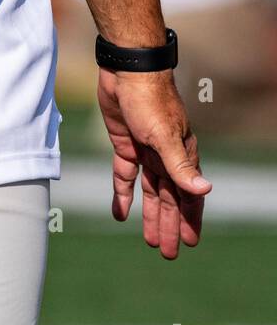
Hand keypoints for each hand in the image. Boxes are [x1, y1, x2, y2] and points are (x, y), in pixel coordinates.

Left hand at [97, 66, 211, 258]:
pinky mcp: (124, 144)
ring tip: (150, 240)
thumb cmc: (150, 101)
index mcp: (181, 156)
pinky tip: (119, 213)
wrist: (126, 71)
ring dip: (150, 214)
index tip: (189, 243)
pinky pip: (124, 175)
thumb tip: (205, 191)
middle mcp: (165, 157)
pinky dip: (122, 194)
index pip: (189, 195)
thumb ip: (181, 167)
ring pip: (150, 191)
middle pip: (169, 198)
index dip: (190, 219)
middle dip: (169, 224)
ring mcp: (145, 151)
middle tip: (167, 252)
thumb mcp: (165, 137)